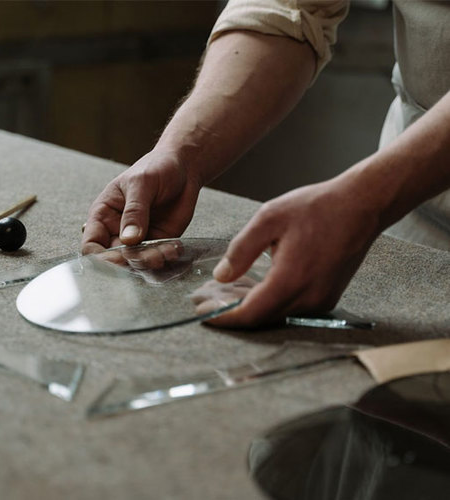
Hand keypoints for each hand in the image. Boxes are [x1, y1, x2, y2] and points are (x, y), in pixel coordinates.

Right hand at [82, 148, 200, 253]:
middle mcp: (118, 230)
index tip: (117, 258)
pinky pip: (158, 256)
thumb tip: (128, 238)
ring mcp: (139, 237)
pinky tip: (173, 249)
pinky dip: (165, 257)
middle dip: (130, 262)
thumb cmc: (156, 167)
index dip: (100, 256)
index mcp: (104, 214)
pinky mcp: (159, 241)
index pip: (91, 243)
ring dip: (150, 262)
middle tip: (147, 257)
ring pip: (137, 261)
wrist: (183, 167)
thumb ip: (135, 211)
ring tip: (163, 253)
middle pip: (114, 258)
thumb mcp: (142, 184)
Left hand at [204, 176, 380, 327]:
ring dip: (249, 305)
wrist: (361, 205)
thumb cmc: (317, 207)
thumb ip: (241, 250)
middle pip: (261, 317)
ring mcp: (320, 300)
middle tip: (208, 299)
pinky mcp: (326, 296)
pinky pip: (290, 306)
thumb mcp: (269, 219)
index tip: (203, 313)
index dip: (224, 316)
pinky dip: (268, 300)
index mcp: (291, 280)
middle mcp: (308, 297)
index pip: (250, 313)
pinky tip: (253, 285)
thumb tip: (221, 275)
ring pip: (275, 312)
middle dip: (232, 311)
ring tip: (225, 290)